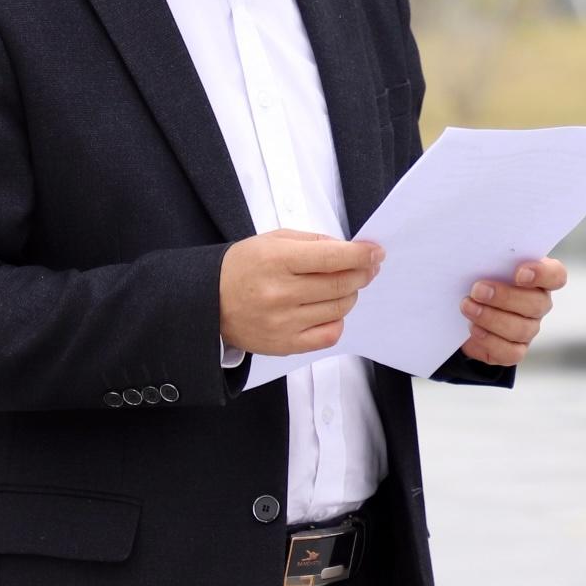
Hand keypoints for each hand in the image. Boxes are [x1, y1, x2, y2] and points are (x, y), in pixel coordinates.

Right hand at [219, 230, 384, 356]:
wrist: (209, 302)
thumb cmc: (243, 267)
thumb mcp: (273, 240)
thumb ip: (314, 242)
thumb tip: (352, 250)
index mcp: (277, 261)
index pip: (333, 257)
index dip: (362, 254)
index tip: (376, 252)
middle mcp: (280, 293)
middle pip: (341, 284)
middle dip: (362, 273)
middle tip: (368, 267)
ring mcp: (283, 323)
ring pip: (340, 308)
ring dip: (350, 294)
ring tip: (341, 285)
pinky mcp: (285, 345)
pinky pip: (329, 334)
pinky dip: (337, 320)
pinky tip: (328, 309)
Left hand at [458, 257, 566, 366]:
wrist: (464, 309)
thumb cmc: (478, 277)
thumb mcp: (483, 264)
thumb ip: (489, 259)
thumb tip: (476, 256)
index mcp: (539, 277)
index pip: (556, 275)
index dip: (542, 275)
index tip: (519, 274)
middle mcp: (539, 303)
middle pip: (536, 304)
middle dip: (505, 297)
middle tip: (478, 290)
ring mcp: (529, 328)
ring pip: (522, 329)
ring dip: (491, 318)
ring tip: (468, 307)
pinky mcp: (515, 350)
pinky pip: (510, 352)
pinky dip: (490, 340)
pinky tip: (473, 328)